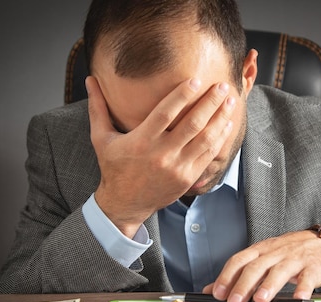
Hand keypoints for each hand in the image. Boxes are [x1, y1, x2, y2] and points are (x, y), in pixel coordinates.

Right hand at [85, 76, 235, 237]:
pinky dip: (219, 138)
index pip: (165, 113)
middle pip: (191, 124)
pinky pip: (208, 155)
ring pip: (205, 139)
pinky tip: (227, 123)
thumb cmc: (113, 167)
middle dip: (210, 103)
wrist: (124, 203)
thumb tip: (90, 79)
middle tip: (222, 85)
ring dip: (220, 118)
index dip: (182, 95)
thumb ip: (98, 107)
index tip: (195, 80)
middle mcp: (161, 154)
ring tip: (231, 100)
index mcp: (141, 142)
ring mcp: (177, 168)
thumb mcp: (100, 138)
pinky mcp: (187, 178)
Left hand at [203, 230, 320, 301]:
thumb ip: (238, 273)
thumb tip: (211, 289)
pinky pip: (308, 278)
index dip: (227, 276)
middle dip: (243, 285)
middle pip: (256, 267)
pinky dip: (303, 288)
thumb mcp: (261, 258)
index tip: (217, 292)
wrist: (320, 243)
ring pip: (279, 271)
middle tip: (234, 301)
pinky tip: (298, 298)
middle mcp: (275, 253)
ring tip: (260, 300)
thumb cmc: (287, 253)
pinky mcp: (312, 268)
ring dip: (269, 286)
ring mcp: (294, 259)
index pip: (239, 260)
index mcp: (260, 251)